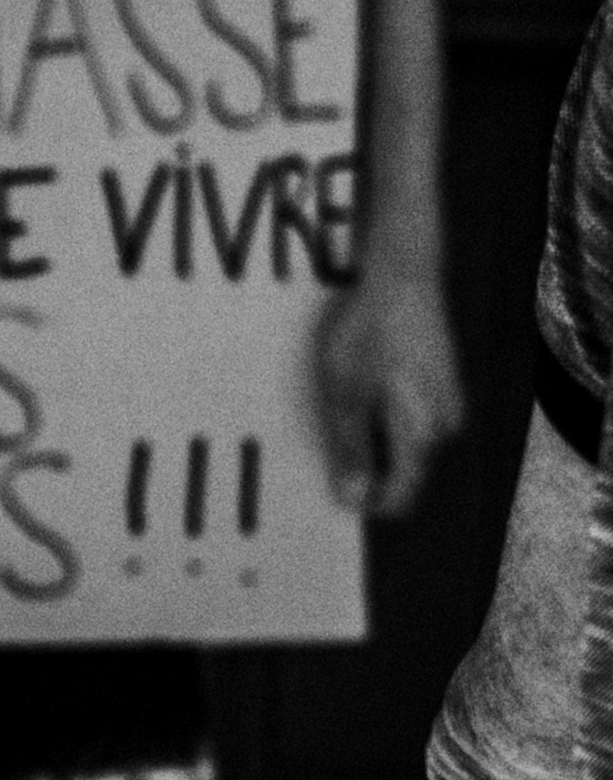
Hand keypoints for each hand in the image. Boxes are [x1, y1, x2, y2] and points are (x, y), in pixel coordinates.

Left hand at [313, 269, 463, 516]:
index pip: (402, 493)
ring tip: (341, 407)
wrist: (405, 278)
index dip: (370, 502)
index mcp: (421, 434)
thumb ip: (351, 447)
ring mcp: (449, 404)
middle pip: (407, 469)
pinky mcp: (444, 384)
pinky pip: (415, 418)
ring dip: (377, 439)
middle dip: (370, 468)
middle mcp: (445, 426)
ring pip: (410, 442)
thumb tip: (354, 498)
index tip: (337, 495)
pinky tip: (362, 390)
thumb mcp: (344, 392)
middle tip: (330, 440)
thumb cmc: (367, 333)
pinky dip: (387, 416)